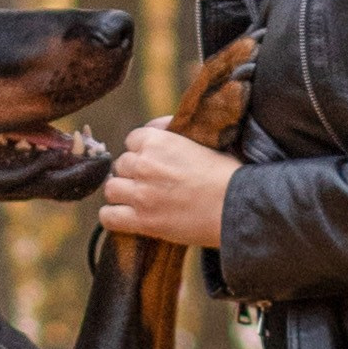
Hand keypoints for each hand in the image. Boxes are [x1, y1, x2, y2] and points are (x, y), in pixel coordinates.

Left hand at [98, 120, 240, 249]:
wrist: (237, 207)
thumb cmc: (228, 174)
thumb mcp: (204, 141)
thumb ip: (175, 133)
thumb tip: (158, 127)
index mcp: (158, 142)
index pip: (132, 139)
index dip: (142, 150)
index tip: (153, 160)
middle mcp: (144, 165)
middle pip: (121, 164)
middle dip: (133, 172)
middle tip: (150, 182)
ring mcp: (141, 194)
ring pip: (111, 189)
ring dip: (122, 193)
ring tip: (138, 199)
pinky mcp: (143, 221)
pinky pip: (109, 217)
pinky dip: (113, 217)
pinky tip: (125, 216)